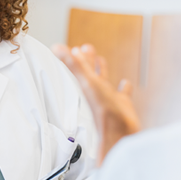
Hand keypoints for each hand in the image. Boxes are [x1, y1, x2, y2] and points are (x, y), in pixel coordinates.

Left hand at [51, 44, 140, 163]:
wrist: (119, 132)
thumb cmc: (103, 109)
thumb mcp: (87, 82)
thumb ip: (72, 65)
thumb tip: (55, 47)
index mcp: (87, 86)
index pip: (80, 68)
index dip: (77, 57)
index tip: (75, 48)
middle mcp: (97, 91)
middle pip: (90, 72)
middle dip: (87, 60)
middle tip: (86, 48)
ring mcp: (109, 98)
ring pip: (104, 81)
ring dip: (102, 70)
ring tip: (100, 60)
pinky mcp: (122, 105)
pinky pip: (124, 94)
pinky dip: (125, 88)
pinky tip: (125, 83)